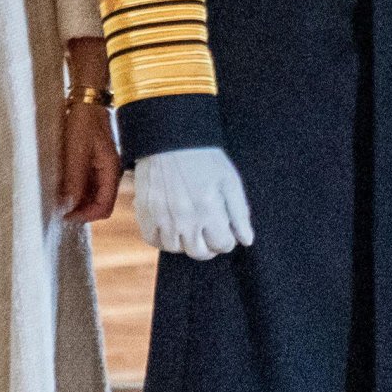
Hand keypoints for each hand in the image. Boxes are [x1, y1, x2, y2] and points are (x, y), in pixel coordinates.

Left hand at [61, 101, 121, 221]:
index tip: (66, 215)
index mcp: (111, 171)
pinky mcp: (93, 163)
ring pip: (92, 195)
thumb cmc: (83, 122)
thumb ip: (74, 180)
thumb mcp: (76, 152)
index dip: (86, 215)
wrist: (85, 100)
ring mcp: (102, 169)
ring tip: (58, 197)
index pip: (104, 207)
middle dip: (80, 210)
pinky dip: (75, 189)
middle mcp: (109, 173)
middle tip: (59, 209)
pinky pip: (86, 184)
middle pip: (99, 204)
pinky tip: (61, 185)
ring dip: (77, 200)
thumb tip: (69, 205)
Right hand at [134, 148, 253, 259]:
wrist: (169, 138)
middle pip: (199, 252)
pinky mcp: (145, 213)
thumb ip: (239, 213)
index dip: (227, 239)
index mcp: (209, 210)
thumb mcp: (229, 180)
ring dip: (186, 242)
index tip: (225, 230)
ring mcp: (162, 218)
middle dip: (209, 245)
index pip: (223, 245)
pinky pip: (153, 240)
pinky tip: (171, 226)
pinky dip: (162, 238)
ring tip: (190, 227)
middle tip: (209, 232)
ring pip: (176, 249)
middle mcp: (184, 219)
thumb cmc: (204, 158)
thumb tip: (246, 240)